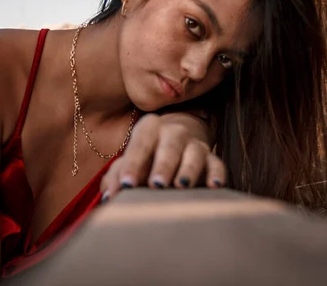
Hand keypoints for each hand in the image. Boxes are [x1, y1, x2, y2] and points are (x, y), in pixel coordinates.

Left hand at [100, 113, 226, 201]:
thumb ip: (116, 178)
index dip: (132, 164)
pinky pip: (217, 164)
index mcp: (148, 129)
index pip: (139, 145)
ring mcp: (194, 144)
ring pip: (194, 153)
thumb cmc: (146, 157)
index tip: (127, 185)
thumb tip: (109, 198)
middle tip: (156, 184)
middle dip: (163, 165)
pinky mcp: (211, 157)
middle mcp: (173, 132)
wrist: (177, 141)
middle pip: (169, 146)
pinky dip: (216, 174)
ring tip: (181, 186)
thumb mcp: (129, 161)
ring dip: (188, 170)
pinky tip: (213, 186)